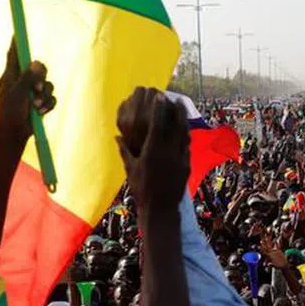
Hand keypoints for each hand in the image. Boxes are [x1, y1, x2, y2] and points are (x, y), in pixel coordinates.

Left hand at [0, 40, 55, 142]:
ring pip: (47, 84)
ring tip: (37, 106)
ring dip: (44, 96)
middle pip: (38, 68)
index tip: (18, 33)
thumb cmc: (10, 113)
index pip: (14, 55)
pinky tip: (41, 111)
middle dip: (41, 79)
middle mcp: (22, 82)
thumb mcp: (17, 93)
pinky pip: (51, 98)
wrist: (14, 135)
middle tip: (37, 89)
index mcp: (10, 76)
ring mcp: (32, 92)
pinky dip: (48, 104)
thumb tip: (37, 62)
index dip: (17, 44)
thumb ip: (27, 78)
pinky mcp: (40, 103)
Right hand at [116, 90, 190, 209]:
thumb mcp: (130, 170)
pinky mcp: (187, 166)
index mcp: (152, 151)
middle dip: (177, 110)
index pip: (157, 124)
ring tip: (182, 111)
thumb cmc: (141, 189)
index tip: (159, 96)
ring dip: (184, 121)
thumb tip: (117, 136)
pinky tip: (184, 130)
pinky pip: (188, 146)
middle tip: (176, 99)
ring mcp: (180, 159)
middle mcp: (169, 152)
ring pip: (185, 134)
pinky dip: (186, 136)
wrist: (161, 209)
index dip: (159, 109)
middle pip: (176, 125)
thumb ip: (124, 151)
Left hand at [259, 233, 288, 268]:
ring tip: (267, 237)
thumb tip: (268, 265)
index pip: (265, 250)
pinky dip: (277, 244)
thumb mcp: (275, 266)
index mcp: (269, 256)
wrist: (284, 266)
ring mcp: (275, 252)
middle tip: (261, 237)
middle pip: (267, 247)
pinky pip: (278, 246)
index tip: (260, 243)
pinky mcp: (279, 252)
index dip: (262, 247)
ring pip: (271, 246)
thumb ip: (271, 265)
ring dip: (269, 241)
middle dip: (264, 242)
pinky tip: (276, 241)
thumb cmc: (279, 266)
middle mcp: (271, 253)